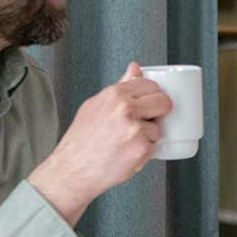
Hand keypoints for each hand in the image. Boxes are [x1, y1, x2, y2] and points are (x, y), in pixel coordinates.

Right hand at [28, 63, 172, 224]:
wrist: (73, 170)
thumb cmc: (82, 140)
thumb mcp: (96, 105)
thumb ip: (120, 86)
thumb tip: (135, 67)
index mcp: (114, 94)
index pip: (150, 86)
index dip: (153, 96)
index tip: (149, 105)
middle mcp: (125, 108)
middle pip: (163, 102)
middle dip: (160, 113)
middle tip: (146, 123)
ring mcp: (135, 129)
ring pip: (158, 128)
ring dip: (148, 137)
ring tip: (126, 143)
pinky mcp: (141, 148)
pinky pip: (154, 147)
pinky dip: (144, 153)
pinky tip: (126, 154)